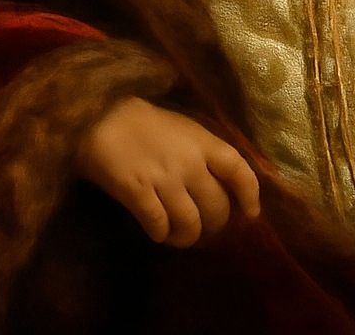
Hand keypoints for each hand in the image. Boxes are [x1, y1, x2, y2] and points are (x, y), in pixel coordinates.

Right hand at [74, 96, 260, 246]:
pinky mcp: (138, 194)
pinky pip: (159, 227)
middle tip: (202, 224)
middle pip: (217, 208)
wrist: (103, 117)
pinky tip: (157, 230)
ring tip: (179, 234)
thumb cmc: (148, 124)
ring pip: (191, 224)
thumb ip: (206, 155)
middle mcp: (190, 163)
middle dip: (214, 224)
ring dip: (187, 236)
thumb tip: (223, 187)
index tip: (250, 214)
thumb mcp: (186, 131)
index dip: (250, 195)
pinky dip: (161, 234)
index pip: (239, 171)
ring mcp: (165, 180)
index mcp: (205, 143)